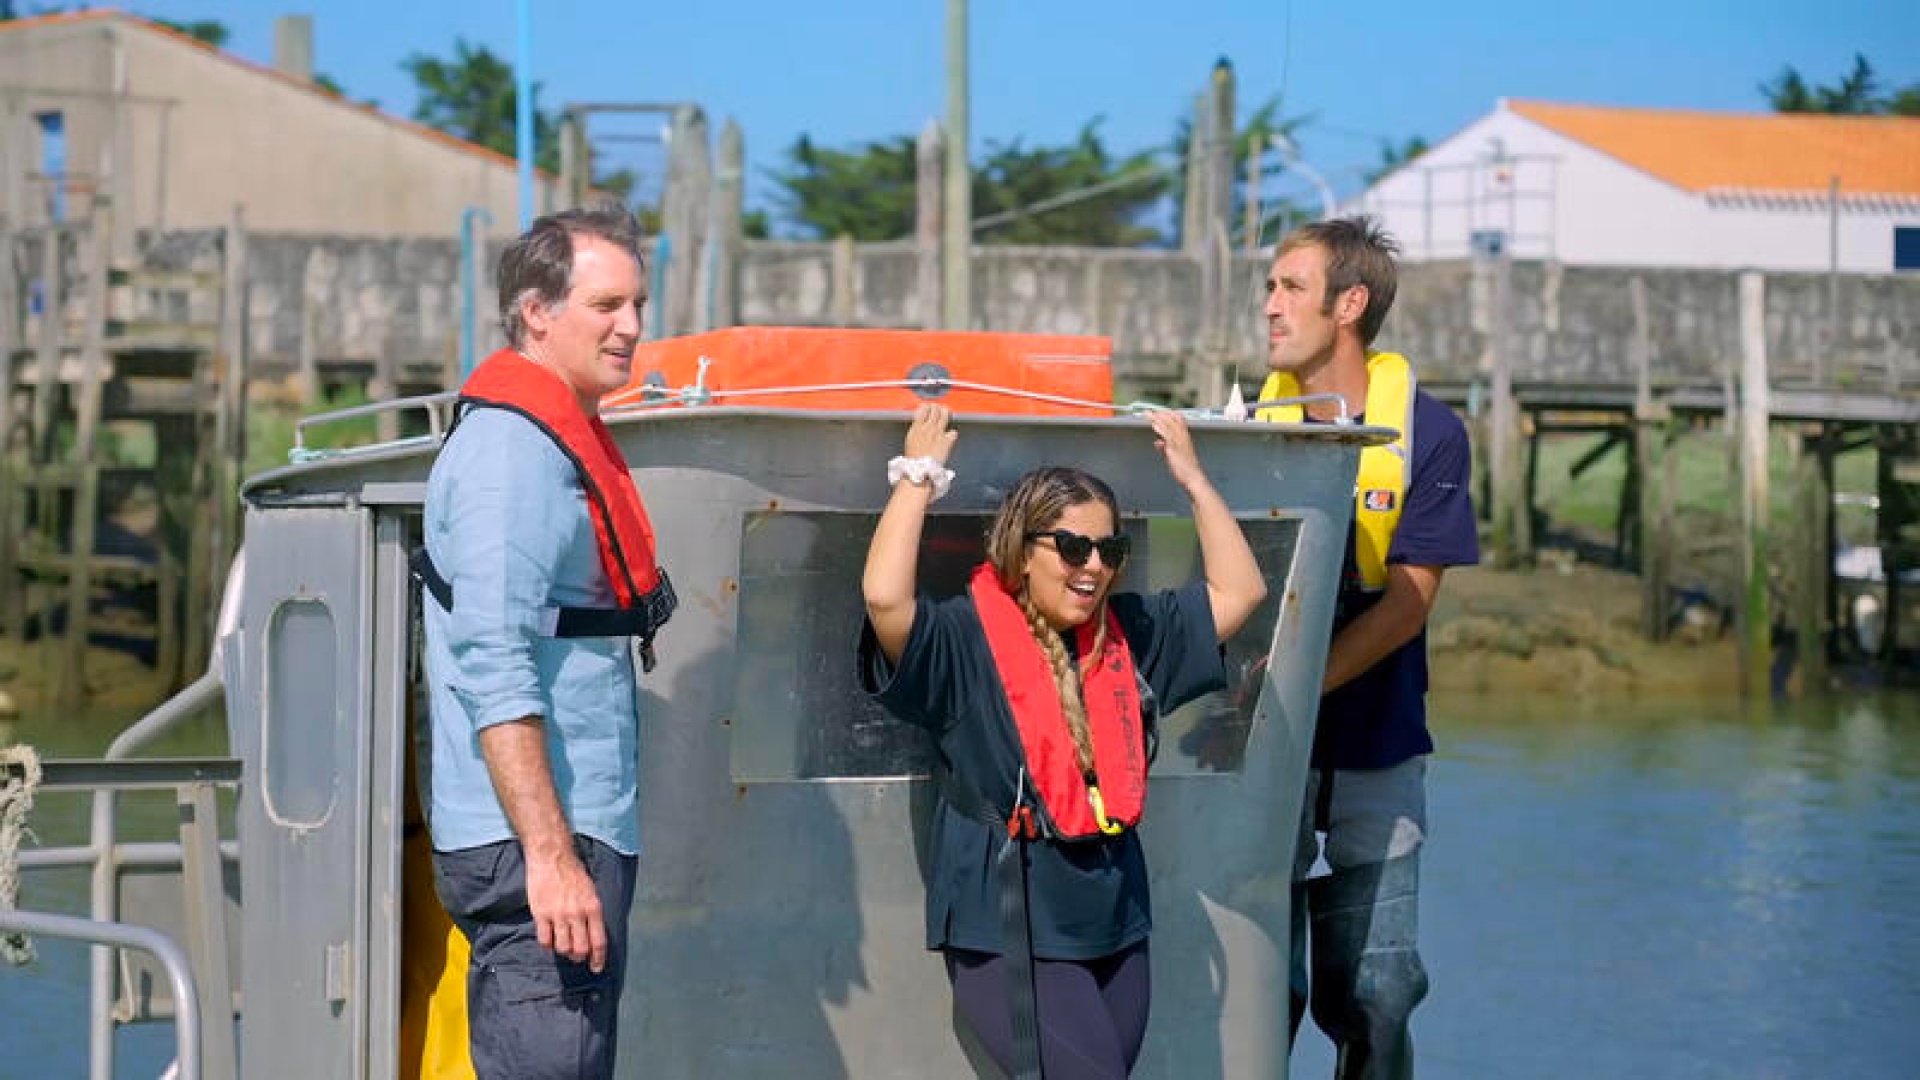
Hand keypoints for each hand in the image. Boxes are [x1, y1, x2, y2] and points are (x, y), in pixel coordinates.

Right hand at [525, 846, 607, 971]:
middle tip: (577, 958)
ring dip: (564, 952)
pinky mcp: (541, 914)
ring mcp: (558, 915)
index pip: (599, 941)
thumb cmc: (573, 872)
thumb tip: (594, 934)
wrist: (552, 857)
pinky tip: (549, 939)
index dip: (598, 959)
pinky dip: (548, 945)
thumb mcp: (591, 891)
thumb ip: (593, 913)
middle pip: (580, 949)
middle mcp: (577, 914)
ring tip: (563, 946)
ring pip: (563, 948)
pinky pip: (545, 940)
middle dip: (580, 958)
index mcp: (593, 908)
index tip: (596, 968)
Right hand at [904, 403, 957, 463]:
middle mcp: (928, 428)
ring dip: (945, 412)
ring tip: (946, 412)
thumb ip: (916, 430)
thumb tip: (919, 425)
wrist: (920, 469)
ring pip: (945, 416)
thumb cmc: (913, 458)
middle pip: (935, 411)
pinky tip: (951, 434)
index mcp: (917, 427)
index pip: (923, 410)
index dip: (927, 406)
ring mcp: (939, 433)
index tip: (928, 406)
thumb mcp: (909, 440)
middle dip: (937, 407)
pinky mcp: (947, 441)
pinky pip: (953, 432)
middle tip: (938, 407)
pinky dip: (952, 433)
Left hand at [1149, 410, 1206, 490]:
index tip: (1158, 412)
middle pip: (1171, 420)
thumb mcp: (1175, 455)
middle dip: (1159, 414)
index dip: (1168, 414)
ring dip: (1157, 418)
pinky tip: (1154, 425)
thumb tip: (1158, 442)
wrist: (1193, 477)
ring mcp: (1179, 441)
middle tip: (1148, 412)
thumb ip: (1165, 447)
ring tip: (1148, 414)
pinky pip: (1167, 435)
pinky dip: (1160, 428)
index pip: (1178, 419)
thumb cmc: (1186, 468)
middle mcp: (1183, 436)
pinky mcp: (1174, 448)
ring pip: (1168, 425)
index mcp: (1185, 437)